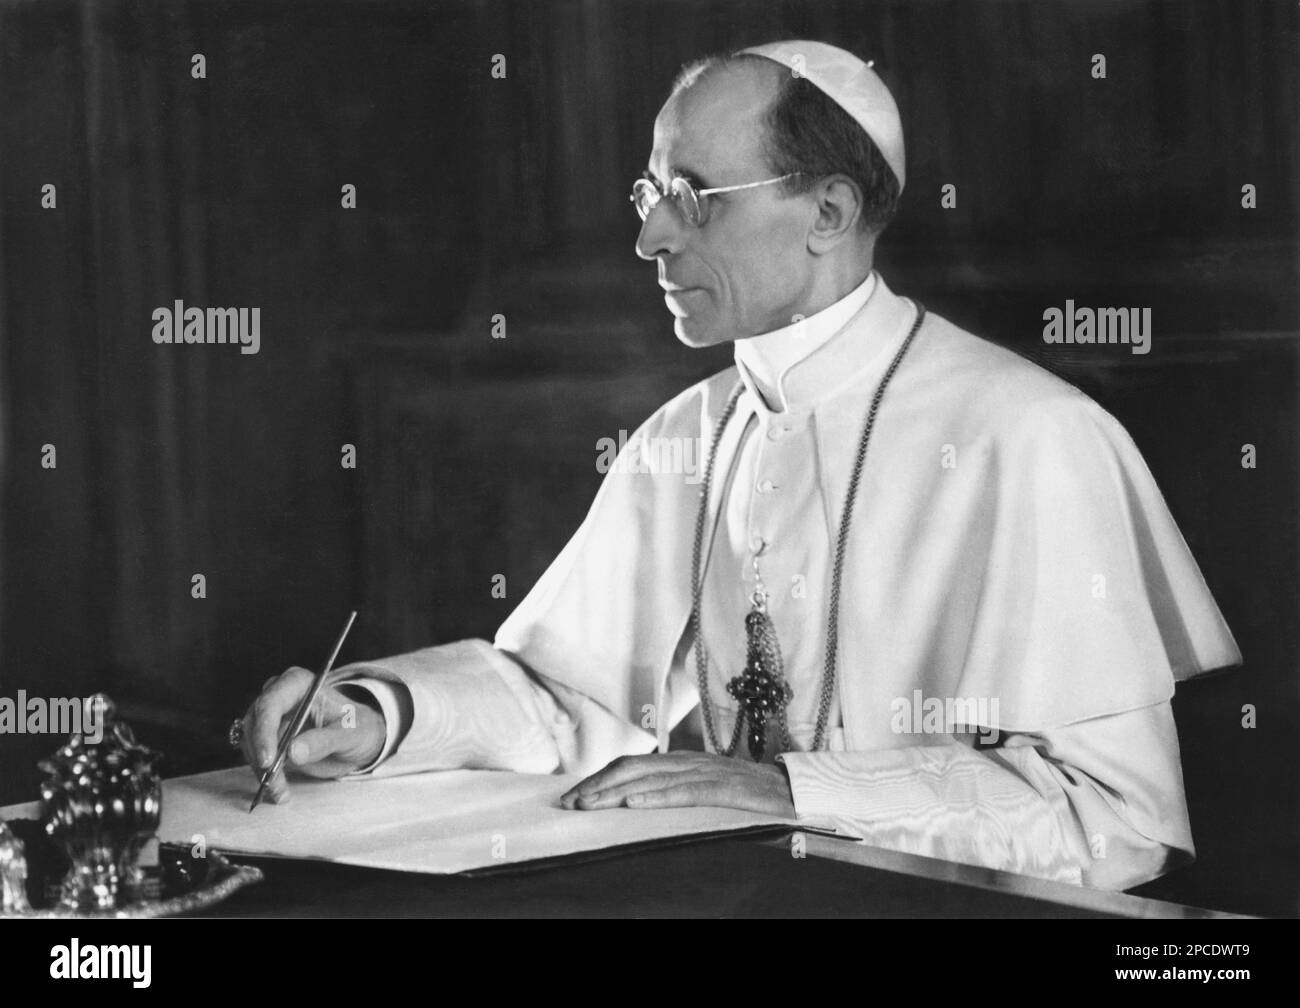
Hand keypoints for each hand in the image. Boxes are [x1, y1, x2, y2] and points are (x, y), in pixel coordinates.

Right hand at [238, 667, 385, 802]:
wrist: (358, 739)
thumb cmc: (358, 728)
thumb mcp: (350, 734)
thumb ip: (324, 741)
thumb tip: (293, 752)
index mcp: (300, 684)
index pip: (271, 703)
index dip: (264, 731)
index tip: (268, 760)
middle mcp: (280, 695)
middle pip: (254, 723)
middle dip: (261, 755)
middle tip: (273, 781)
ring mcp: (271, 716)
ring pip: (250, 742)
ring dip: (261, 770)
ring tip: (281, 791)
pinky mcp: (268, 737)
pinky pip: (255, 755)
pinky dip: (263, 775)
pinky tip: (279, 790)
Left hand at [559, 752, 795, 816]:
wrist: (797, 790)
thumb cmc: (751, 796)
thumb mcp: (708, 791)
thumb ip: (678, 792)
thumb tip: (640, 803)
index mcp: (684, 762)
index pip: (633, 765)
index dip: (600, 778)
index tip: (573, 796)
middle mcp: (690, 762)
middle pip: (634, 768)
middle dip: (597, 785)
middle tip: (569, 803)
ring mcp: (708, 773)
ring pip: (652, 778)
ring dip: (616, 791)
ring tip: (589, 804)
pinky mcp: (725, 789)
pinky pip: (685, 792)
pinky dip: (657, 796)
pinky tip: (634, 803)